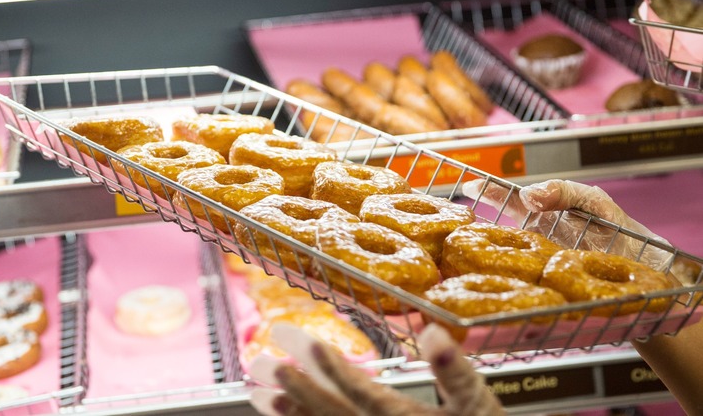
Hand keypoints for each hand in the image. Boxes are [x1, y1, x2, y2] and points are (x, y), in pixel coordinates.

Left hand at [248, 323, 503, 415]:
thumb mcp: (479, 404)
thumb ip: (456, 370)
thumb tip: (433, 329)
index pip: (358, 388)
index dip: (325, 363)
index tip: (292, 338)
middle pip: (330, 411)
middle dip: (293, 385)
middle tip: (259, 362)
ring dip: (290, 413)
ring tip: (257, 394)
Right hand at [461, 178, 675, 272]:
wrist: (644, 268)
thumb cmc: (620, 232)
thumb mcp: (595, 202)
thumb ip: (564, 192)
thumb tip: (529, 194)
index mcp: (546, 209)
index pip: (511, 197)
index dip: (490, 191)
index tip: (469, 186)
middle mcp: (537, 232)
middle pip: (502, 223)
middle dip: (477, 221)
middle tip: (458, 215)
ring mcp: (538, 255)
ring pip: (507, 248)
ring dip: (486, 246)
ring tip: (465, 241)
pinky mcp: (544, 276)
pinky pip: (521, 270)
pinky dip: (506, 269)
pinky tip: (495, 268)